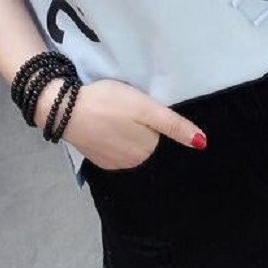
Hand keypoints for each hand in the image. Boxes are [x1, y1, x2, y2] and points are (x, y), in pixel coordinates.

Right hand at [36, 77, 207, 169]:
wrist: (64, 109)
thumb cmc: (108, 102)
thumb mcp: (145, 107)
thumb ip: (173, 125)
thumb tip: (202, 144)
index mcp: (146, 151)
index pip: (160, 136)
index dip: (152, 120)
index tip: (141, 109)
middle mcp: (132, 164)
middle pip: (146, 143)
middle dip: (141, 128)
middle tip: (127, 107)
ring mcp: (112, 165)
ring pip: (129, 147)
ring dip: (126, 134)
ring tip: (114, 115)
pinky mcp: (96, 160)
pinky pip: (113, 151)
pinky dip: (111, 139)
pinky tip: (103, 125)